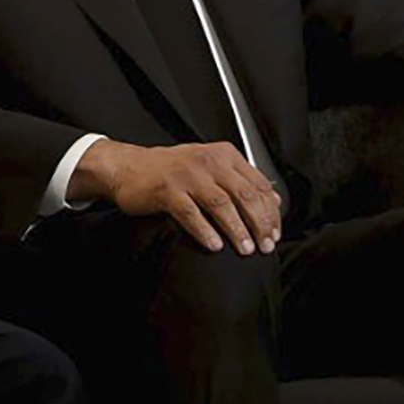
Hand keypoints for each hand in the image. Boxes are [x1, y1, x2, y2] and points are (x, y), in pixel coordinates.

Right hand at [77, 140, 285, 254]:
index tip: (275, 232)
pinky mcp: (167, 190)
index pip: (259, 185)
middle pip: (245, 195)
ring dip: (237, 230)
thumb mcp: (211, 167)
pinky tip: (215, 245)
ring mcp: (187, 175)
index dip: (271, 212)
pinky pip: (191, 213)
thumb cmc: (171, 169)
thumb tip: (275, 200)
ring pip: (221, 204)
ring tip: (245, 248)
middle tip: (265, 245)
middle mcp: (209, 162)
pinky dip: (205, 231)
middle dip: (260, 223)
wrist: (128, 166)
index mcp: (225, 155)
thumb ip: (241, 181)